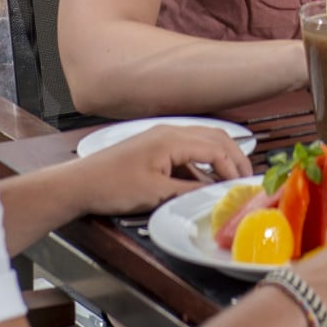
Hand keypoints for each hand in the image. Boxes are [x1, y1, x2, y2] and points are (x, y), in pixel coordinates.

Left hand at [73, 126, 252, 215]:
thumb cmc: (111, 186)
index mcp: (171, 139)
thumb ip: (189, 191)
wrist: (80, 184)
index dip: (234, 166)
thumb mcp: (155, 194)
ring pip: (203, 142)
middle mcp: (169, 132)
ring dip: (220, 159)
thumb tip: (216, 193)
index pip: (216, 148)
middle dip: (234, 157)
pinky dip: (202, 164)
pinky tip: (205, 182)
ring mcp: (161, 138)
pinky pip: (188, 151)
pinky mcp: (155, 148)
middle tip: (247, 178)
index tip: (244, 185)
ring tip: (232, 179)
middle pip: (214, 138)